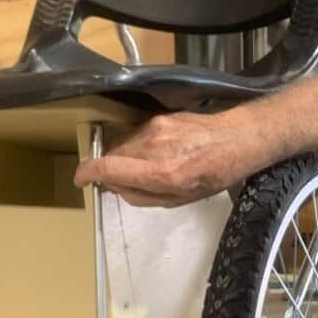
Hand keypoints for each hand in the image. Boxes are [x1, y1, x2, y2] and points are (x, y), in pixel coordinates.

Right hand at [73, 109, 279, 207]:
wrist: (236, 140)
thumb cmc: (213, 175)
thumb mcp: (179, 199)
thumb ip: (142, 196)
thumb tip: (114, 188)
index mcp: (161, 172)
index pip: (108, 167)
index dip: (87, 173)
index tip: (81, 180)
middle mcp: (154, 146)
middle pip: (112, 156)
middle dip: (110, 171)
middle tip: (121, 183)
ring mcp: (156, 128)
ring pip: (123, 145)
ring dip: (125, 159)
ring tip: (148, 169)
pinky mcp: (160, 118)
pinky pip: (136, 136)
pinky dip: (138, 148)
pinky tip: (157, 154)